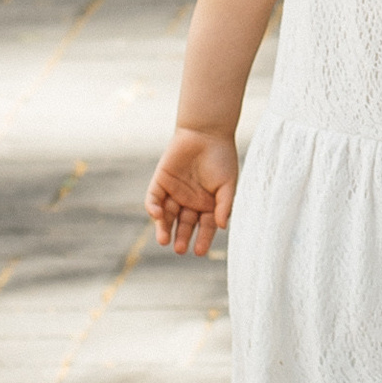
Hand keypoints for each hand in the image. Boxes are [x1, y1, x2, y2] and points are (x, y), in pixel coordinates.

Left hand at [148, 129, 237, 255]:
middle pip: (184, 225)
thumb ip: (224, 205)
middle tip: (179, 249)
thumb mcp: (228, 184)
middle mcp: (190, 202)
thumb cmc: (221, 157)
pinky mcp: (160, 182)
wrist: (205, 131)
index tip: (199, 251)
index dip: (203, 239)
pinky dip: (153, 208)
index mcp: (208, 204)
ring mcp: (174, 193)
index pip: (205, 227)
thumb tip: (222, 226)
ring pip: (167, 216)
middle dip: (181, 237)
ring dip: (164, 228)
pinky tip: (157, 214)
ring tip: (164, 240)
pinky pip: (154, 199)